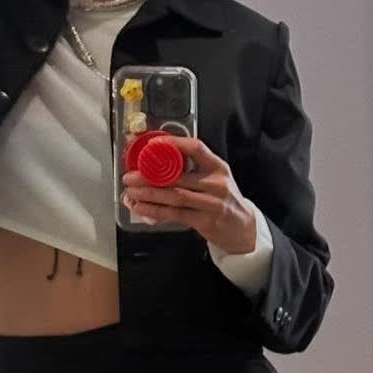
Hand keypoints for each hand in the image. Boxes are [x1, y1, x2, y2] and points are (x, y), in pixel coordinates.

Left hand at [121, 136, 257, 254]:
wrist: (243, 228)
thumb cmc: (224, 200)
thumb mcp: (217, 178)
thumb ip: (195, 169)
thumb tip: (158, 163)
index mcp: (218, 167)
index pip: (196, 148)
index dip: (174, 144)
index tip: (153, 145)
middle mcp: (216, 183)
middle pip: (177, 176)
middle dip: (149, 176)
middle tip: (130, 176)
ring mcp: (211, 203)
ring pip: (174, 196)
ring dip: (148, 194)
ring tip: (131, 192)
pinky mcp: (205, 221)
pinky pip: (174, 214)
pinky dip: (155, 210)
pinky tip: (141, 207)